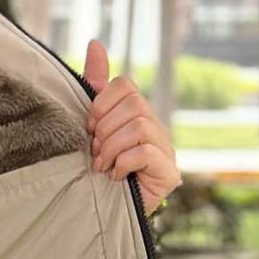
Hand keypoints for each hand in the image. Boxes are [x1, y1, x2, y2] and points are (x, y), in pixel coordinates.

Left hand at [83, 40, 178, 213]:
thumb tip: (95, 43)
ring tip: (103, 166)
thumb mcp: (91, 125)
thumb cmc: (97, 169)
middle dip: (105, 129)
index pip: (124, 86)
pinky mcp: (170, 173)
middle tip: (95, 152)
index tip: (89, 129)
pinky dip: (123, 163)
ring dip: (111, 148)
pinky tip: (116, 177)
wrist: (103, 215)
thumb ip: (95, 86)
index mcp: (137, 114)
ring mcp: (167, 150)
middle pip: (133, 105)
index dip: (101, 105)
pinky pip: (145, 152)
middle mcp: (156, 128)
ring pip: (139, 127)